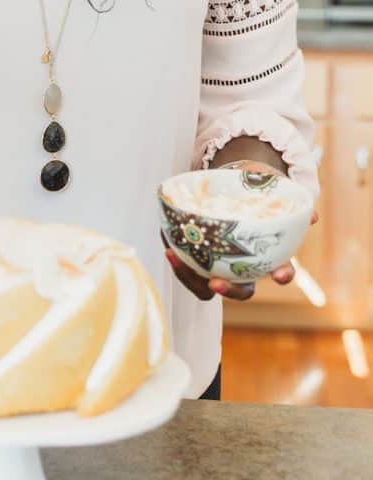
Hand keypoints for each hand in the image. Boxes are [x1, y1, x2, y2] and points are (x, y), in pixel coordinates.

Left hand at [161, 156, 319, 299]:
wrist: (229, 187)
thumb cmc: (254, 191)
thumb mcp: (271, 190)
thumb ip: (288, 200)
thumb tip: (312, 216)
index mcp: (269, 255)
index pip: (281, 271)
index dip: (283, 274)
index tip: (281, 274)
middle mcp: (245, 268)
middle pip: (242, 292)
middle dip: (229, 291)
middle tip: (215, 283)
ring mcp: (220, 267)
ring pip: (207, 288)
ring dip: (191, 278)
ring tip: (176, 257)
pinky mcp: (198, 260)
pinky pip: (188, 270)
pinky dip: (178, 261)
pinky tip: (168, 244)